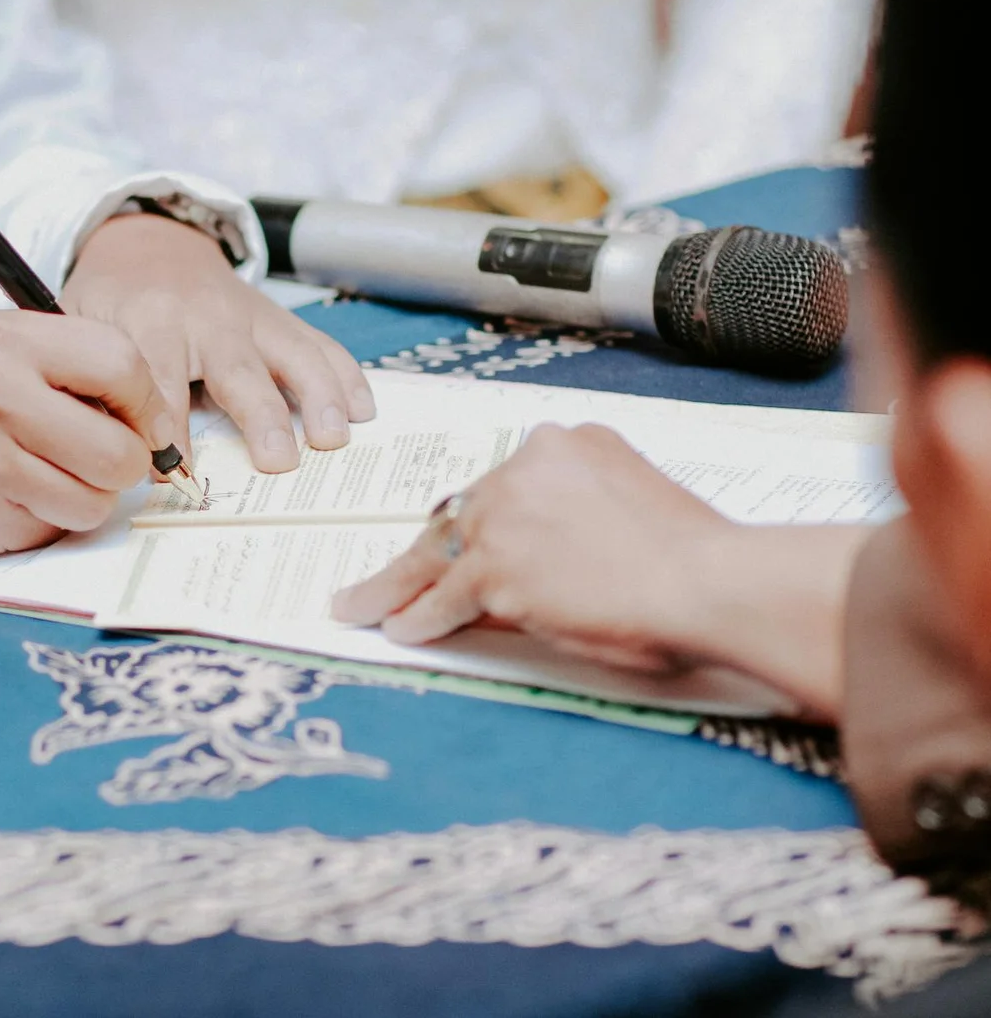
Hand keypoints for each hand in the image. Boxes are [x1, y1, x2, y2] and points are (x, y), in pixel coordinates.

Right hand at [0, 310, 172, 561]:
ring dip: (82, 501)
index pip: (123, 366)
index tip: (142, 426)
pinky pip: (52, 531)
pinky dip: (42, 523)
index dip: (147, 406)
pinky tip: (4, 501)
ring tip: (42, 480)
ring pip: (94, 501)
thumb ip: (70, 366)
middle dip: (123, 468)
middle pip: (121, 452)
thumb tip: (156, 417)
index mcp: (10, 340)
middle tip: (97, 464)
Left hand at [62, 213, 374, 472]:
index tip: (175, 474)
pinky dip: (345, 375)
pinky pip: (319, 343)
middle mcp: (207, 316)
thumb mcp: (83, 329)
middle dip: (260, 416)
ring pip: (293, 353)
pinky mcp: (279, 318)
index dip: (168, 431)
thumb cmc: (112, 300)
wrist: (148, 243)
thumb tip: (106, 447)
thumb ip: (94, 381)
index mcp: (150, 321)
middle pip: (238, 369)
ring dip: (319, 397)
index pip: (159, 381)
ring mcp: (251, 315)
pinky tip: (363, 410)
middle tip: (278, 463)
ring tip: (334, 440)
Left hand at [333, 424, 725, 670]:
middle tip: (399, 573)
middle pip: (460, 514)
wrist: (709, 582)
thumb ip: (583, 507)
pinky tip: (399, 628)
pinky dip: (418, 615)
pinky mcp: (496, 570)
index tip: (467, 538)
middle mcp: (528, 466)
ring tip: (362, 604)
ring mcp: (507, 517)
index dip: (480, 520)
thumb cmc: (694, 556)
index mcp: (568, 443)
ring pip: (437, 554)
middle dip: (431, 549)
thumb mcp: (633, 500)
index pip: (502, 484)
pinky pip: (443, 597)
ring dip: (395, 585)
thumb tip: (548, 547)